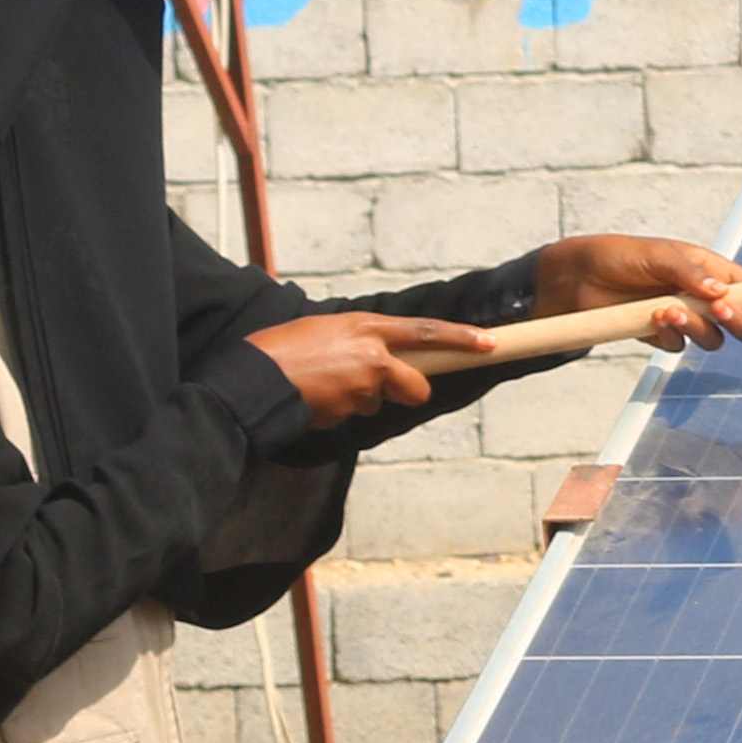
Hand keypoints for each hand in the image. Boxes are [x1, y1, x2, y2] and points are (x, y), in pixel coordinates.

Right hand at [246, 310, 495, 425]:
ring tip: (320, 384)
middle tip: (381, 389)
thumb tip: (377, 358)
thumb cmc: (279, 349)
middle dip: (406, 393)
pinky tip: (311, 397)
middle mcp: (371, 355)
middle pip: (416, 387)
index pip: (426, 332)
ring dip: (355, 400)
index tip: (489, 342)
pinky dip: (335, 411)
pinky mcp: (348, 410)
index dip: (460, 338)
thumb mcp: (323, 329)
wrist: (252, 376)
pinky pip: (351, 415)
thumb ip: (357, 341)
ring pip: (376, 403)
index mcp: (365, 327)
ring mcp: (362, 386)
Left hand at [522, 232, 741, 350]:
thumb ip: (690, 273)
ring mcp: (685, 319)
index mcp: (712, 270)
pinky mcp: (662, 337)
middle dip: (739, 321)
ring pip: (714, 339)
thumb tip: (721, 293)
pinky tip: (651, 320)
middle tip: (719, 312)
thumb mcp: (657, 255)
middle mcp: (704, 297)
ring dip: (698, 329)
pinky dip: (671, 337)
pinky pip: (681, 347)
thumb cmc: (619, 256)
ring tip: (667, 310)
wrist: (574, 279)